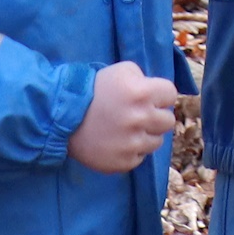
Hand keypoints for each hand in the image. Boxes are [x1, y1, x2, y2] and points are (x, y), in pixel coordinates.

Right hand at [66, 59, 177, 173]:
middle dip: (155, 116)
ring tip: (125, 129)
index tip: (149, 97)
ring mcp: (132, 144)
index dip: (160, 95)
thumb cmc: (94, 90)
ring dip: (145, 135)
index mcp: (141, 92)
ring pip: (157, 141)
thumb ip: (145, 79)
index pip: (171, 95)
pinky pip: (141, 158)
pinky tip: (117, 142)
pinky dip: (132, 151)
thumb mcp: (121, 72)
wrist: (62, 117)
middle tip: (138, 115)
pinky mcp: (123, 162)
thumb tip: (161, 94)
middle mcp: (140, 119)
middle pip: (168, 121)